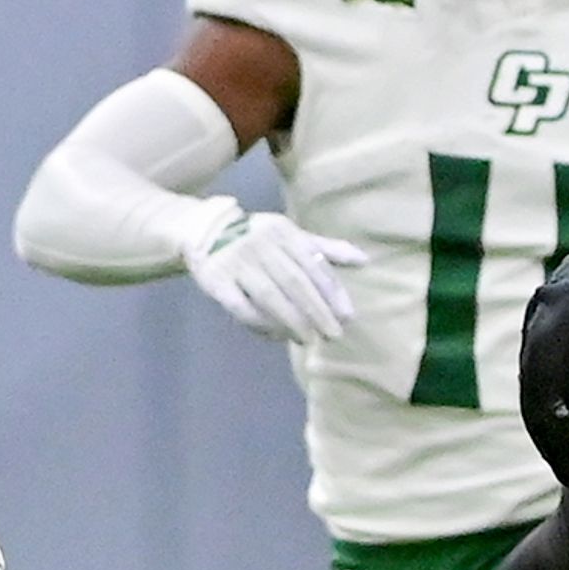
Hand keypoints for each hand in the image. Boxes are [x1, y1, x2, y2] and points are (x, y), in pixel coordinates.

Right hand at [181, 206, 364, 344]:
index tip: (348, 317)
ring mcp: (237, 263)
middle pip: (295, 283)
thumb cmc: (257, 236)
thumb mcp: (291, 236)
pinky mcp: (217, 281)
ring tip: (308, 340)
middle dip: (316, 311)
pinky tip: (276, 336)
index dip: (332, 292)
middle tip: (332, 335)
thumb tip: (364, 260)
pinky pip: (241, 307)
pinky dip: (260, 323)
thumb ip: (325, 249)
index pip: (314, 266)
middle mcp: (262, 246)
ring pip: (270, 296)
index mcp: (285, 233)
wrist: (205, 229)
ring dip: (292, 320)